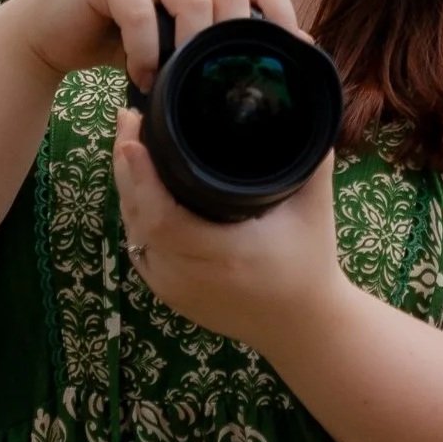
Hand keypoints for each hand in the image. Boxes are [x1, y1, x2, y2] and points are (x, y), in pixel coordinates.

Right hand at [10, 0, 301, 91]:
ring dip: (191, 46)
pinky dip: (144, 52)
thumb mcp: (178, 41)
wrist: (54, 30)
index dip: (281, 14)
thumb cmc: (124, 38)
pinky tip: (141, 76)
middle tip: (223, 77)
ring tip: (178, 78)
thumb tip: (283, 58)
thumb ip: (218, 42)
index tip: (288, 56)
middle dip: (233, 36)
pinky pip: (139, 12)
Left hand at [111, 118, 344, 353]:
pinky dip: (134, 215)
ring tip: (129, 144)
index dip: (141, 179)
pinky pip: (139, 249)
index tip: (134, 140)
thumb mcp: (315, 211)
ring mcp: (174, 289)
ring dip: (127, 188)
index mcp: (222, 255)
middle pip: (138, 220)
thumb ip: (312, 163)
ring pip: (134, 233)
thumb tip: (308, 114)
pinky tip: (135, 186)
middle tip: (127, 121)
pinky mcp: (168, 294)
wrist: (301, 327)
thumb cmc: (309, 265)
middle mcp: (190, 276)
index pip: (162, 219)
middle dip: (127, 168)